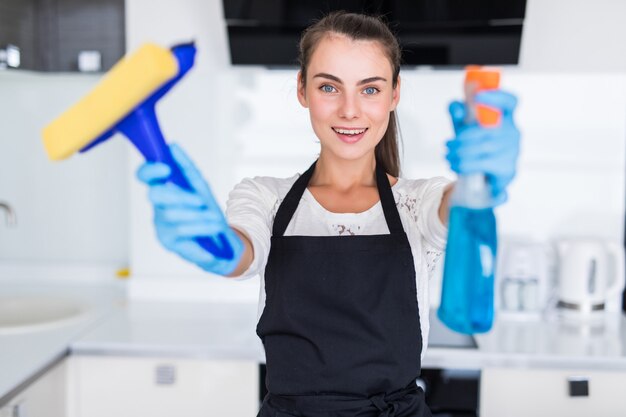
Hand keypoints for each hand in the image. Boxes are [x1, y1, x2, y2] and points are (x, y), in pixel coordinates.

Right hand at [136, 144, 243, 274]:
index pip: (144, 175)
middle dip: (179, 196)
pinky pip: (181, 232)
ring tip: (216, 220)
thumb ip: (186, 168)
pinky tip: (213, 233)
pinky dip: (200, 229)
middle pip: (155, 195)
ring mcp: (160, 224)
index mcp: (163, 189)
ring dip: (198, 216)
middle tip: (201, 201)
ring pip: (172, 215)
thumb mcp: (200, 187)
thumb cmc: (206, 211)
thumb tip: (172, 146)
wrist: (222, 241)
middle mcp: (158, 206)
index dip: (150, 170)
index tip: (166, 169)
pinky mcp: (167, 241)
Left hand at [446, 90, 519, 204]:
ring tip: (448, 155)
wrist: (483, 179)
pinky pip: (483, 164)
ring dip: (460, 152)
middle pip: (487, 129)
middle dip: (462, 137)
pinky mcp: (508, 169)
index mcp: (505, 117)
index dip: (497, 96)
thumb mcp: (464, 127)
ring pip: (483, 148)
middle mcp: (513, 132)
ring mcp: (513, 151)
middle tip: (447, 144)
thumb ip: (458, 112)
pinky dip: (464, 164)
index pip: (510, 102)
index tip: (477, 96)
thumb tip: (457, 107)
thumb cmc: (475, 147)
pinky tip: (455, 165)